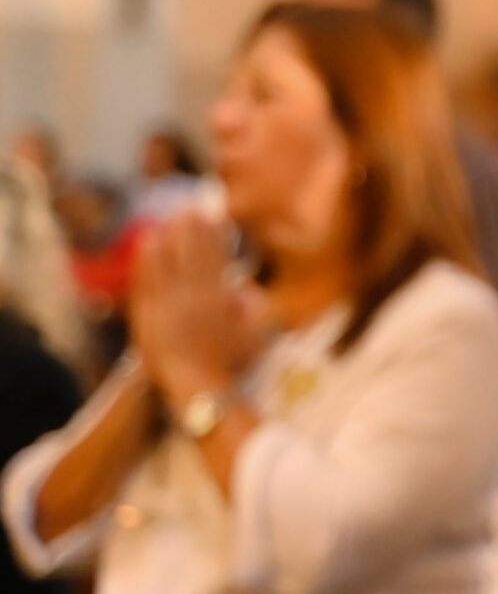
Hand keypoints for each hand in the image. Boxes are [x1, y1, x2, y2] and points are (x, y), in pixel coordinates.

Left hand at [131, 213, 240, 403]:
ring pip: (163, 261)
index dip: (214, 232)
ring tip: (169, 218)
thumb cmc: (232, 361)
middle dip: (190, 228)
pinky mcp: (146, 313)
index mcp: (216, 297)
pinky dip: (146, 258)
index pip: (214, 255)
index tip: (214, 214)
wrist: (195, 386)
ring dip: (167, 236)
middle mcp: (187, 295)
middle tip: (191, 208)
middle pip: (187, 252)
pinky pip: (144, 278)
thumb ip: (254, 304)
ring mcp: (164, 304)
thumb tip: (241, 286)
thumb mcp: (257, 332)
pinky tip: (147, 243)